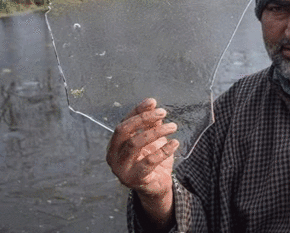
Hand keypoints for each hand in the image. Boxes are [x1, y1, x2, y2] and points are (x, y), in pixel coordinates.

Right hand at [106, 98, 178, 226]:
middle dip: (143, 118)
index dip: (137, 110)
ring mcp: (121, 168)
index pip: (124, 122)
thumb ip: (151, 124)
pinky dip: (163, 150)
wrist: (156, 187)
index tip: (153, 102)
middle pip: (124, 130)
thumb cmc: (152, 160)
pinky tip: (175, 143)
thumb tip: (153, 105)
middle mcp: (113, 155)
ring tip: (173, 126)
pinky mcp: (134, 179)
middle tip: (163, 112)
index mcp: (115, 144)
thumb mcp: (152, 140)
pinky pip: (149, 162)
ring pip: (135, 144)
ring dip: (156, 132)